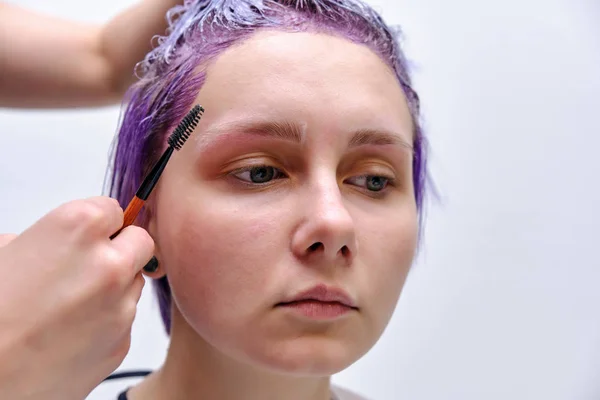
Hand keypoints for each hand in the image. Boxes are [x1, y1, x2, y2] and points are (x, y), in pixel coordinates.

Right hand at [0, 197, 153, 399]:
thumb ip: (44, 240)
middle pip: (140, 242)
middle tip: (92, 264)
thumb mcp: (6, 255)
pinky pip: (124, 320)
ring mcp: (121, 305)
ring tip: (69, 306)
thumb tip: (56, 243)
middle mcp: (109, 263)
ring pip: (134, 283)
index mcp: (78, 228)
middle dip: (122, 249)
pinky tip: (70, 333)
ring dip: (114, 287)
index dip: (99, 223)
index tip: (90, 234)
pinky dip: (106, 322)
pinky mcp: (122, 342)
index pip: (113, 209)